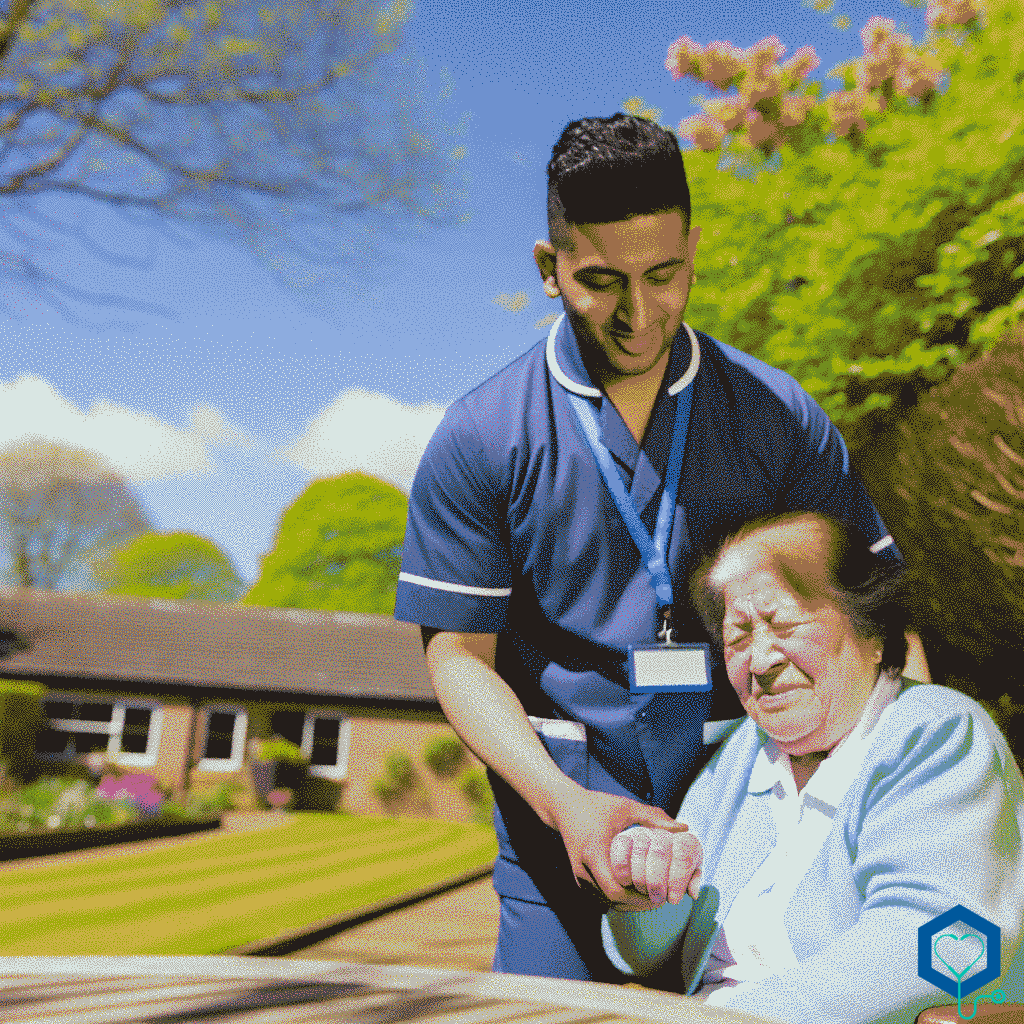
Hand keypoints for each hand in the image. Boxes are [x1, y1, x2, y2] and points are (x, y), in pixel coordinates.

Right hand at [546, 785, 688, 904]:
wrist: (563, 807)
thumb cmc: (597, 806)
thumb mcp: (626, 807)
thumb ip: (654, 817)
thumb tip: (684, 829)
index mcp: (594, 852)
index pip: (616, 889)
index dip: (639, 896)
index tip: (660, 892)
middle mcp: (583, 869)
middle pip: (613, 901)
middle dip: (638, 903)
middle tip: (661, 898)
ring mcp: (580, 876)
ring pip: (607, 903)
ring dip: (629, 904)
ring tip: (651, 897)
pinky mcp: (580, 879)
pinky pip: (601, 898)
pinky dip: (618, 899)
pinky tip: (635, 892)